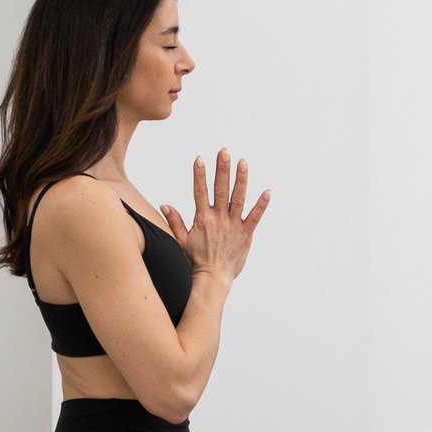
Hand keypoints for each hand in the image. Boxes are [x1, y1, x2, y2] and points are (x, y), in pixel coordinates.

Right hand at [161, 147, 267, 282]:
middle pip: (221, 190)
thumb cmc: (196, 261)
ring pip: (238, 199)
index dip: (200, 174)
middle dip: (222, 170)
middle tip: (224, 152)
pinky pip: (255, 217)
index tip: (200, 158)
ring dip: (241, 180)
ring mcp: (233, 225)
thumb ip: (174, 221)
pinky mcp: (246, 234)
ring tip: (242, 162)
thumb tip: (164, 205)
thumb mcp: (181, 241)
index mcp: (203, 219)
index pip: (200, 191)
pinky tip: (268, 191)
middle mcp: (218, 219)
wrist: (212, 279)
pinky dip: (261, 204)